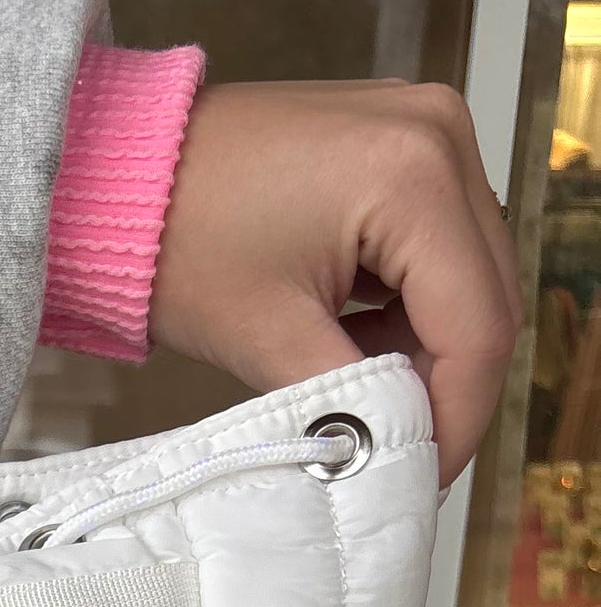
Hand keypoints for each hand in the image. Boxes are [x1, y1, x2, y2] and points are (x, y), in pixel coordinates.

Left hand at [150, 81, 524, 486]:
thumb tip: (395, 452)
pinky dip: (410, 303)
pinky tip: (355, 338)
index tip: (425, 477)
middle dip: (449, 385)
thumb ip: (349, 402)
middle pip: (489, 297)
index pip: (478, 327)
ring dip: (429, 345)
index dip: (459, 418)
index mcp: (414, 178)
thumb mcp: (268, 339)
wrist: (117, 172)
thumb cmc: (173, 237)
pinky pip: (438, 242)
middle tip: (399, 450)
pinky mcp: (404, 142)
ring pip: (470, 275)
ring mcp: (427, 130)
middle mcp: (441, 136)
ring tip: (361, 392)